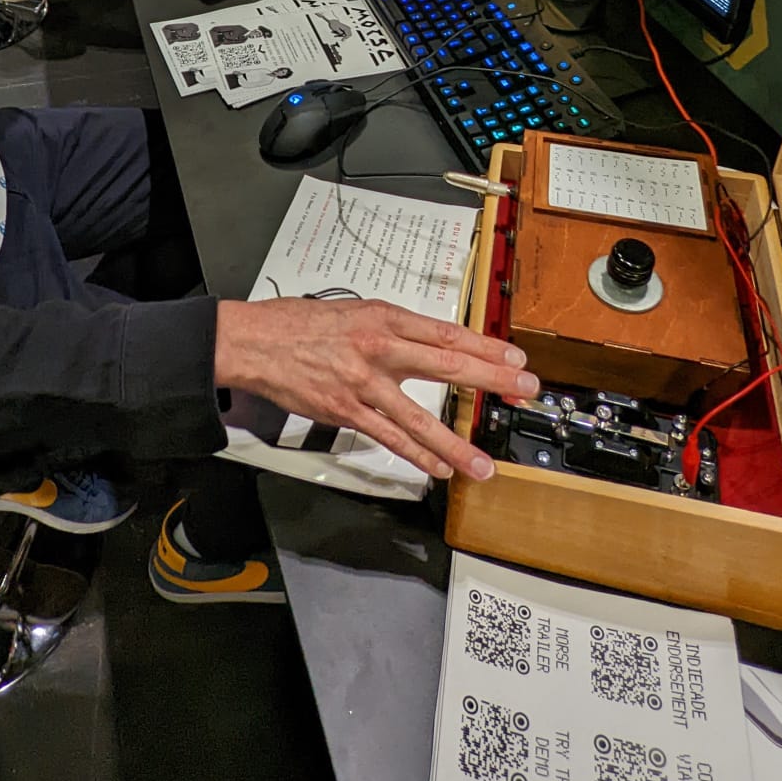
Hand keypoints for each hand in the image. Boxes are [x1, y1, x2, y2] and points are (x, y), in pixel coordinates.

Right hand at [214, 297, 538, 480]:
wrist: (256, 341)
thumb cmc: (301, 324)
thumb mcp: (355, 311)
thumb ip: (394, 329)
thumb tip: (430, 343)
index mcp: (386, 318)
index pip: (448, 333)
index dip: (487, 348)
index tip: (515, 360)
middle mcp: (380, 347)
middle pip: (448, 364)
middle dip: (492, 380)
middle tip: (525, 392)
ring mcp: (364, 383)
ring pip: (420, 417)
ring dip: (456, 444)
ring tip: (483, 464)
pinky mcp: (347, 410)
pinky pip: (389, 438)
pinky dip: (417, 456)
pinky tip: (439, 469)